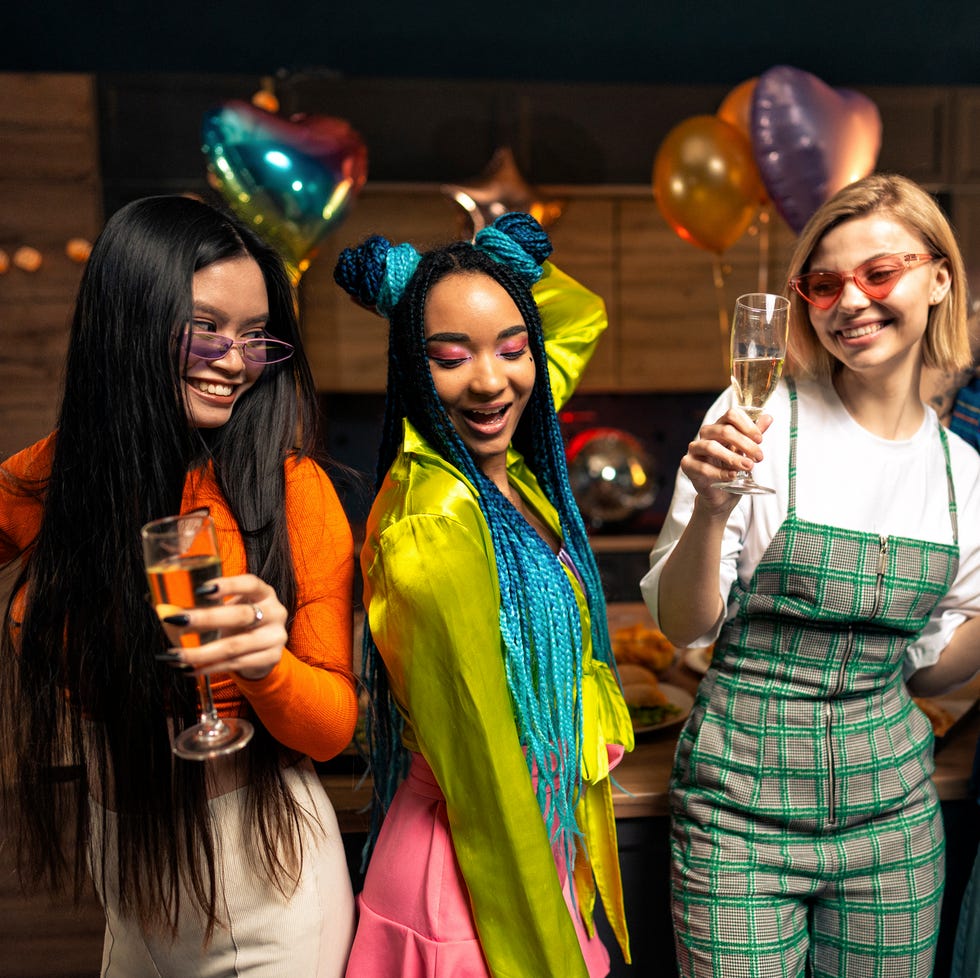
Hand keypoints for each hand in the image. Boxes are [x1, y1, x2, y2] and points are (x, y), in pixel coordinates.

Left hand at [158, 574, 287, 680]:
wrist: (264, 648)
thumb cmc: (238, 621)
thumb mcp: (229, 606)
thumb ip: (200, 602)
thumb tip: (152, 599)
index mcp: (264, 593)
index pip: (250, 584)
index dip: (227, 585)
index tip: (200, 590)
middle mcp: (274, 612)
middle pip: (240, 615)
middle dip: (205, 619)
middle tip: (176, 621)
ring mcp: (275, 637)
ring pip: (235, 646)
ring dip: (201, 652)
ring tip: (174, 655)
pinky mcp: (271, 658)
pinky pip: (235, 664)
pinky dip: (209, 668)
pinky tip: (189, 669)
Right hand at [680, 407, 773, 509]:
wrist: (722, 495)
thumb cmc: (732, 470)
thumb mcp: (746, 453)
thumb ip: (754, 436)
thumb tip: (768, 418)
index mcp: (720, 427)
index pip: (731, 414)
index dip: (747, 425)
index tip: (760, 440)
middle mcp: (706, 435)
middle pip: (724, 430)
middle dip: (745, 443)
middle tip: (759, 457)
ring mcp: (695, 449)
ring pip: (711, 446)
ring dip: (732, 457)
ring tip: (748, 466)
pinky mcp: (687, 465)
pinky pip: (703, 467)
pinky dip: (720, 473)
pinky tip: (733, 476)